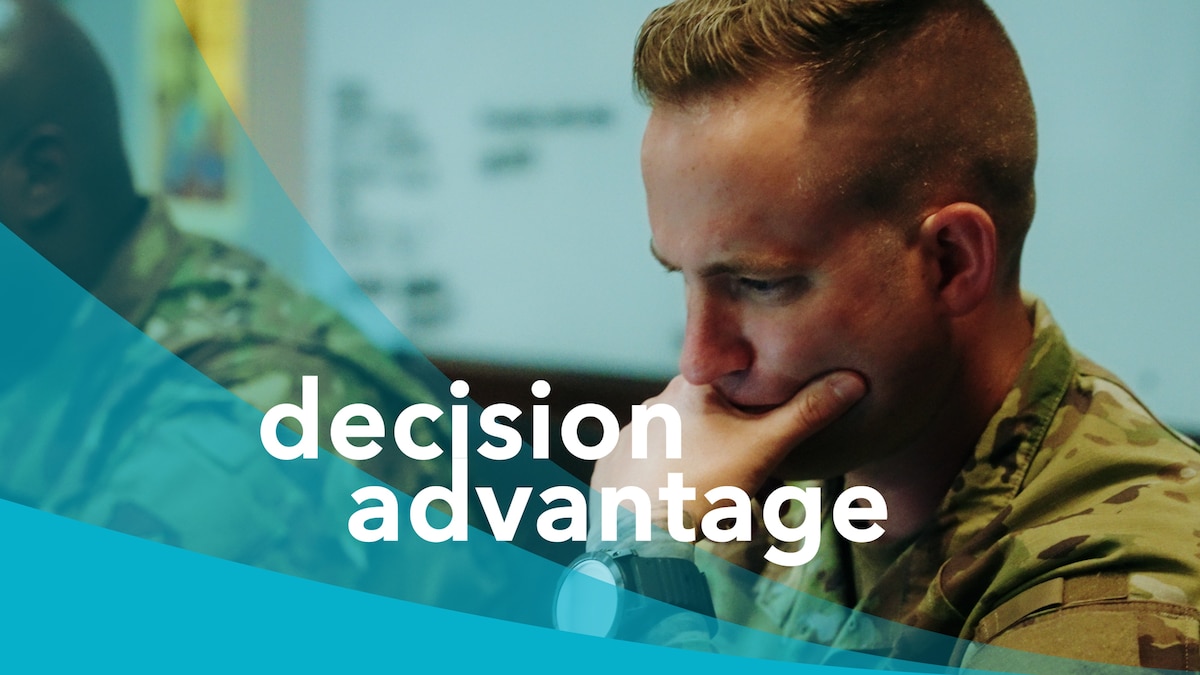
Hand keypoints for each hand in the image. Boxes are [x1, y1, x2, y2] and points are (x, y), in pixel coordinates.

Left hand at [590, 371, 865, 526]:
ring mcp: (629, 431)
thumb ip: (806, 413)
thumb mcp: (763, 450)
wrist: (640, 534)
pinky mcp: (611, 460)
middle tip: (747, 481)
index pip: (735, 381)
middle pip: (708, 414)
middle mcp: (655, 400)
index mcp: (692, 387)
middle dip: (731, 443)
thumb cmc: (702, 487)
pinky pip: (645, 462)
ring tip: (712, 500)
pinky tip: (674, 497)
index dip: (757, 405)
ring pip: (678, 440)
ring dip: (698, 462)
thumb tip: (853, 380)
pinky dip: (663, 476)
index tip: (768, 434)